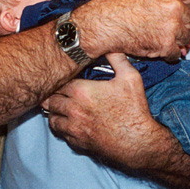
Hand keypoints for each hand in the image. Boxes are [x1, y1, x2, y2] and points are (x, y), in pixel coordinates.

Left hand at [41, 53, 165, 169]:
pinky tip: (69, 123)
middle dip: (53, 96)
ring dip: (54, 112)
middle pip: (50, 101)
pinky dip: (62, 128)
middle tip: (57, 92)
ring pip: (52, 119)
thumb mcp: (130, 77)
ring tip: (60, 108)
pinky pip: (61, 134)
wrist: (139, 142)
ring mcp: (74, 128)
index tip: (62, 78)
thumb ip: (117, 58)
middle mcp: (72, 110)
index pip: (58, 82)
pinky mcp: (78, 143)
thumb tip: (110, 45)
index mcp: (81, 91)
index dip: (59, 79)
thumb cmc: (135, 110)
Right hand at [75, 0, 189, 61]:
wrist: (107, 23)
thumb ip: (167, 3)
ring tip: (158, 40)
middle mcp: (174, 6)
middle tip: (166, 31)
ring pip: (184, 39)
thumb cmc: (121, 8)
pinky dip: (168, 55)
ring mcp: (172, 26)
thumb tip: (184, 24)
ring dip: (175, 43)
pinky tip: (156, 50)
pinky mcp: (166, 43)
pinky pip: (175, 53)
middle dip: (182, 29)